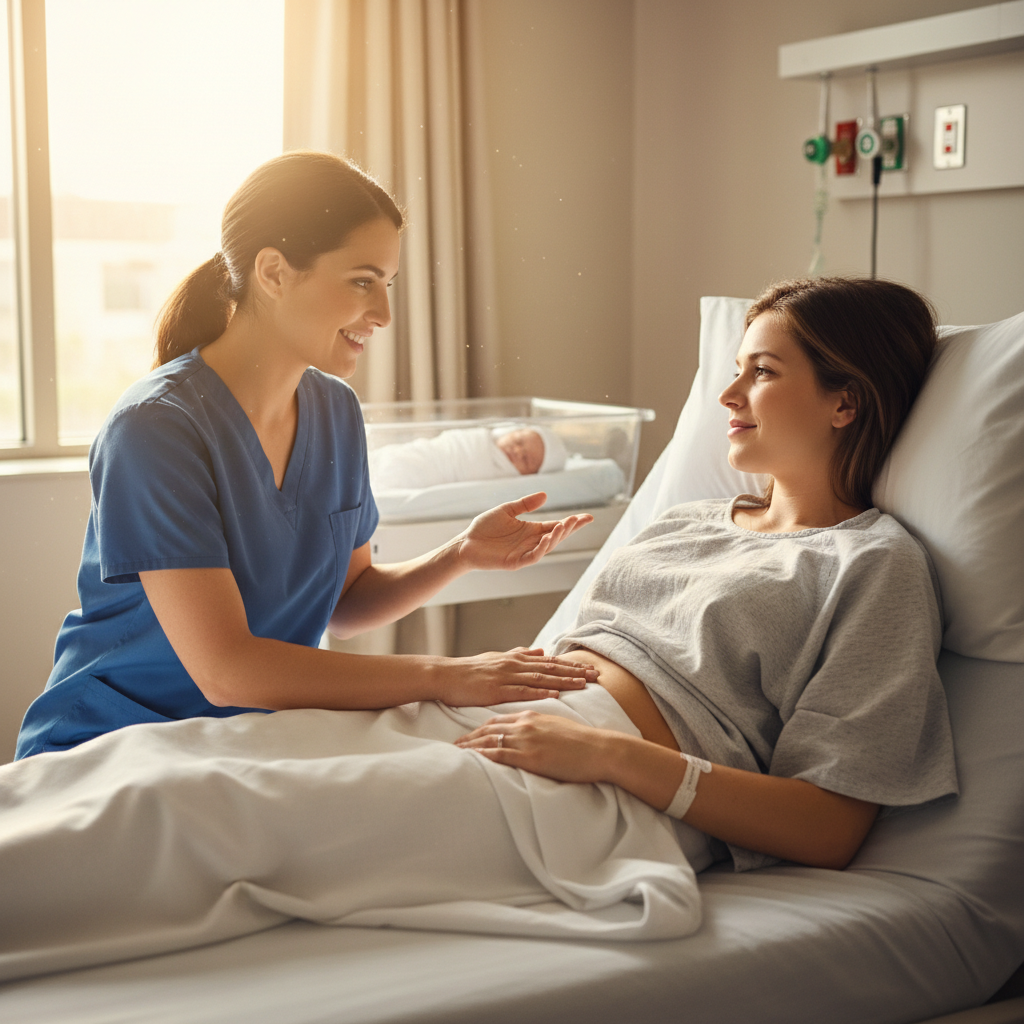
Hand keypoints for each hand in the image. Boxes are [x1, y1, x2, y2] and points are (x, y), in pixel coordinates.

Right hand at [439, 647, 598, 706]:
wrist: (446, 675)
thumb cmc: (471, 670)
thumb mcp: (497, 658)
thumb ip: (520, 654)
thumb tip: (541, 650)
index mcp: (516, 659)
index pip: (550, 661)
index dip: (571, 665)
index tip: (590, 668)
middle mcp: (515, 665)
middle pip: (551, 668)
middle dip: (575, 672)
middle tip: (596, 675)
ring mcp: (506, 677)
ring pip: (541, 679)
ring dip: (564, 681)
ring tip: (583, 684)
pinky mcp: (497, 690)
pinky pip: (522, 692)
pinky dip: (540, 693)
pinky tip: (554, 695)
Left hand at [454, 709, 616, 783]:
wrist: (598, 749)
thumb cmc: (582, 741)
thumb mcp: (557, 726)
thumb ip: (540, 727)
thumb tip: (532, 735)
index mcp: (531, 715)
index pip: (499, 719)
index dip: (481, 726)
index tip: (469, 732)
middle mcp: (525, 724)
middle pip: (489, 728)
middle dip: (470, 735)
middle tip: (454, 742)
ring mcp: (526, 740)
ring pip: (490, 740)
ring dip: (470, 746)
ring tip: (456, 751)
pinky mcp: (530, 757)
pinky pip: (500, 755)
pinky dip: (483, 756)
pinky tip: (471, 759)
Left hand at [455, 492, 592, 571]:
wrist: (466, 543)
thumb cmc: (485, 528)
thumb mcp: (507, 510)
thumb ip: (525, 504)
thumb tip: (545, 495)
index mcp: (531, 530)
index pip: (556, 526)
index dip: (572, 522)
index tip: (588, 516)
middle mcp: (531, 542)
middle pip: (556, 536)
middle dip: (569, 528)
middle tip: (579, 520)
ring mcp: (524, 553)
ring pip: (547, 547)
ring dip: (556, 537)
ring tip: (563, 526)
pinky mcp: (515, 562)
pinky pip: (532, 557)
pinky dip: (541, 549)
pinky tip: (546, 539)